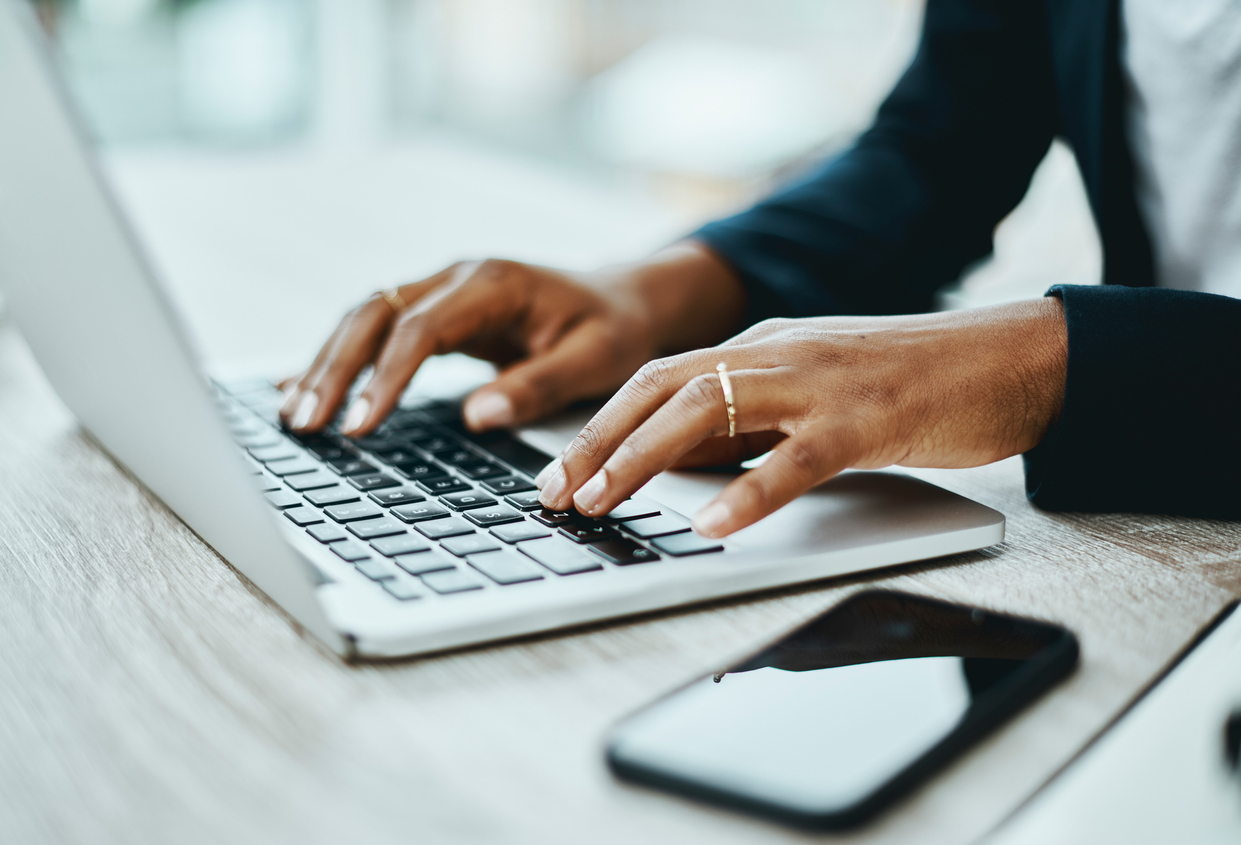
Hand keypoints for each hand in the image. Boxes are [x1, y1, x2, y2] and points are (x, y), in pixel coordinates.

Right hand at [278, 243, 744, 435]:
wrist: (625, 299)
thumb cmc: (613, 329)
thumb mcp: (595, 359)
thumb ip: (537, 384)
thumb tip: (478, 416)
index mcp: (493, 284)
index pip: (420, 328)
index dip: (384, 377)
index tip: (359, 425)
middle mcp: (457, 278)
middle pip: (374, 313)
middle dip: (334, 368)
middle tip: (305, 423)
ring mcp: (443, 291)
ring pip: (365, 318)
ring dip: (327, 363)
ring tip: (295, 415)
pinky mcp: (438, 312)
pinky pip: (378, 330)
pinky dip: (342, 358)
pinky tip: (306, 388)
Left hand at [536, 298, 1067, 537]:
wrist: (1006, 358)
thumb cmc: (908, 383)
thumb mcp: (810, 394)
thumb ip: (749, 419)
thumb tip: (679, 465)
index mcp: (760, 348)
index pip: (656, 378)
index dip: (599, 425)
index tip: (557, 474)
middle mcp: (776, 353)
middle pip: (662, 387)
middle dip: (598, 442)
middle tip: (555, 495)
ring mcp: (819, 380)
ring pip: (709, 409)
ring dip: (644, 459)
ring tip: (602, 504)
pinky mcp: (867, 417)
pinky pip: (796, 457)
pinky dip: (749, 493)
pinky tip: (713, 526)